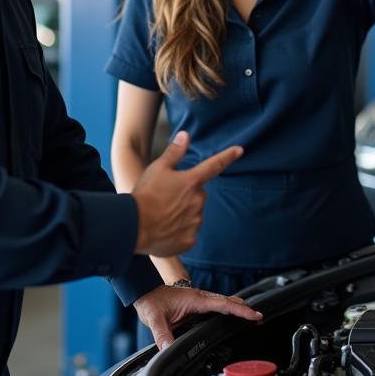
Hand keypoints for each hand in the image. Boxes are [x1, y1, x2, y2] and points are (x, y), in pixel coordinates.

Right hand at [132, 131, 242, 256]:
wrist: (134, 227)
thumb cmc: (145, 195)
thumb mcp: (157, 168)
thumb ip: (174, 152)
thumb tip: (185, 135)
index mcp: (192, 181)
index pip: (213, 165)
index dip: (228, 156)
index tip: (239, 150)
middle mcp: (198, 201)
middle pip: (198, 194)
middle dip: (186, 194)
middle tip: (165, 198)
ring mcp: (195, 222)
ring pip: (194, 214)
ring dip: (183, 213)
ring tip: (162, 215)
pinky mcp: (190, 240)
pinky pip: (188, 232)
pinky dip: (179, 230)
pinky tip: (165, 229)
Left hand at [133, 284, 261, 349]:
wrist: (143, 291)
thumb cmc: (150, 301)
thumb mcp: (154, 318)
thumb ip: (162, 333)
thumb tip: (168, 348)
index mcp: (195, 300)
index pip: (223, 304)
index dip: (239, 310)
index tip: (254, 315)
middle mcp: (199, 298)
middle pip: (227, 302)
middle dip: (243, 309)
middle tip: (259, 317)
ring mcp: (198, 301)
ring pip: (222, 303)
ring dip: (236, 308)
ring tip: (251, 316)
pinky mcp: (195, 305)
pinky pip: (215, 307)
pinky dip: (226, 309)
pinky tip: (230, 315)